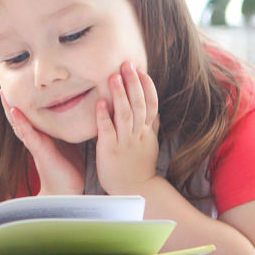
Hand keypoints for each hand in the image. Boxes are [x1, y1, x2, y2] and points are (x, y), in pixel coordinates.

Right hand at [0, 90, 84, 195]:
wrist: (67, 191)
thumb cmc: (68, 169)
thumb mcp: (68, 145)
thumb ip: (67, 132)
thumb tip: (76, 115)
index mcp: (41, 136)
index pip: (29, 116)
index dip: (23, 102)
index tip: (18, 86)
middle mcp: (35, 139)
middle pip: (19, 117)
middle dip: (10, 102)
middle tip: (2, 86)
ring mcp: (35, 145)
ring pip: (19, 123)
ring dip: (10, 109)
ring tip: (3, 94)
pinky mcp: (39, 152)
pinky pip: (28, 135)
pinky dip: (21, 123)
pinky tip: (15, 112)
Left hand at [94, 62, 160, 193]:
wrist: (135, 190)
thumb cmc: (139, 166)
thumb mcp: (150, 143)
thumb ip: (151, 126)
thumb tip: (154, 110)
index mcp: (147, 131)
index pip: (151, 104)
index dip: (146, 86)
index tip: (141, 70)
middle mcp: (138, 134)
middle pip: (138, 104)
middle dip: (133, 83)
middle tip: (127, 64)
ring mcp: (125, 141)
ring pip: (125, 114)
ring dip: (119, 94)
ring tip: (113, 77)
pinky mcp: (110, 150)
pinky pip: (107, 130)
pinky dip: (104, 116)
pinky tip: (100, 103)